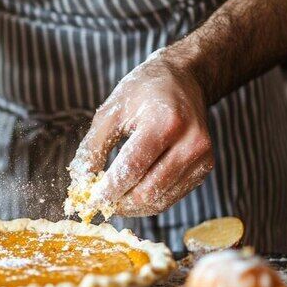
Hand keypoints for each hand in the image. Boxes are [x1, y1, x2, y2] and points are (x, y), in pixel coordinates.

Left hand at [72, 48, 213, 216]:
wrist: (184, 79)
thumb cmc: (143, 92)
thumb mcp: (111, 111)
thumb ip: (93, 146)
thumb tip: (81, 181)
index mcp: (165, 122)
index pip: (132, 168)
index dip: (109, 190)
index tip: (90, 201)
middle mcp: (190, 142)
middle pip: (148, 190)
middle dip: (119, 202)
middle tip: (99, 204)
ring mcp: (202, 157)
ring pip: (161, 200)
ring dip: (133, 207)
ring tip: (113, 200)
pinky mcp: (206, 167)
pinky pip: (172, 197)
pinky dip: (149, 202)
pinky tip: (132, 194)